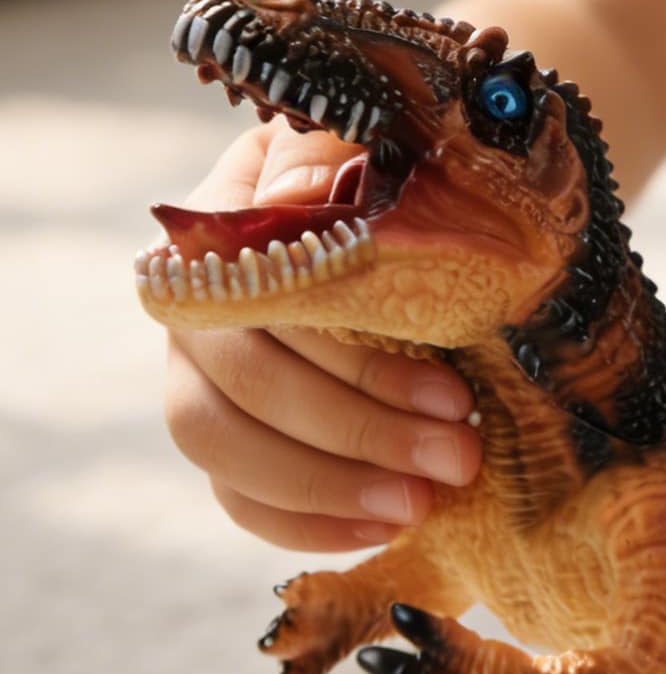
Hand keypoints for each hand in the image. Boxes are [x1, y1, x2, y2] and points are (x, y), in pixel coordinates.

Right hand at [159, 117, 483, 552]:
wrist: (407, 196)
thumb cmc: (393, 169)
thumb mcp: (372, 144)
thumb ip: (331, 159)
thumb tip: (293, 197)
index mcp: (225, 231)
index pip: (267, 312)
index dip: (358, 364)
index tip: (458, 395)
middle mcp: (196, 309)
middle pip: (245, 389)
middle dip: (360, 434)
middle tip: (459, 458)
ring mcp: (198, 377)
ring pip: (226, 452)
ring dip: (330, 489)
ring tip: (425, 504)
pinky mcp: (228, 436)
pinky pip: (237, 497)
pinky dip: (305, 524)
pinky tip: (383, 530)